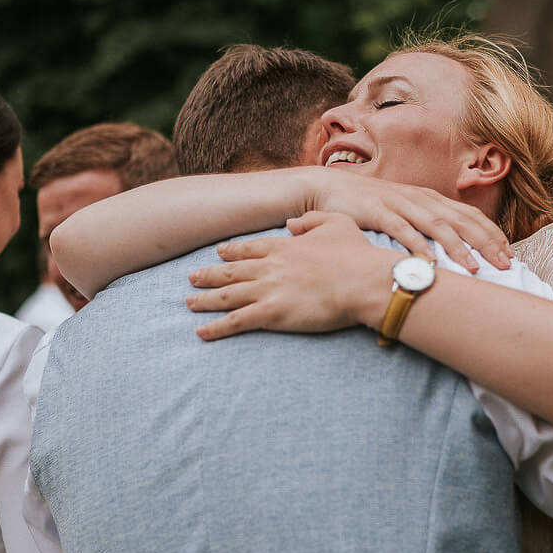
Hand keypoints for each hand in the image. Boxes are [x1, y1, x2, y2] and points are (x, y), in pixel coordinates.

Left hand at [186, 211, 399, 340]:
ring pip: (227, 296)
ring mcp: (268, 290)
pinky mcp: (272, 314)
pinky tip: (201, 333)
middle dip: (209, 275)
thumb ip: (311, 220)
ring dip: (206, 300)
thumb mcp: (337, 223)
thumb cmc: (357, 255)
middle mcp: (270, 267)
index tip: (218, 253)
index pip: (249, 248)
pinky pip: (237, 321)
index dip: (231, 252)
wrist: (363, 281)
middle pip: (231, 271)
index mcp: (285, 246)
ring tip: (189, 303)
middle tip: (192, 278)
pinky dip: (217, 328)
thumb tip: (291, 223)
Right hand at [303, 169, 510, 271]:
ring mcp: (399, 204)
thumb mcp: (401, 213)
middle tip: (506, 265)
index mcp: (429, 199)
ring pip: (437, 226)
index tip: (510, 255)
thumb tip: (448, 252)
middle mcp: (420, 198)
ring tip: (476, 268)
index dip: (492, 234)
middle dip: (487, 243)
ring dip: (458, 247)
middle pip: (461, 220)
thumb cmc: (366, 207)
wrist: (326, 190)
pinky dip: (418, 246)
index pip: (469, 215)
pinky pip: (402, 230)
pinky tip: (430, 262)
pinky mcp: (378, 212)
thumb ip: (424, 227)